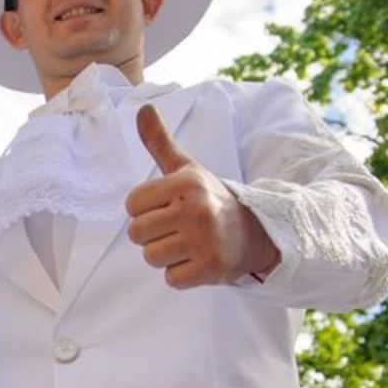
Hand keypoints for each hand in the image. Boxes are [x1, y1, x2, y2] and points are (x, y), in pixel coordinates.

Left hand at [124, 104, 279, 288]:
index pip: (131, 205)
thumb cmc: (209, 199)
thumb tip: (142, 108)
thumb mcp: (186, 169)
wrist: (255, 232)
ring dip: (165, 256)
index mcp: (185, 183)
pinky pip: (171, 279)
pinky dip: (181, 274)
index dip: (144, 210)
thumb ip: (159, 142)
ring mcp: (205, 240)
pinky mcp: (211, 268)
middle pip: (137, 233)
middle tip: (178, 228)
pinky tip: (198, 260)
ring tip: (187, 244)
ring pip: (151, 257)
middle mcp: (196, 209)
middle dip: (153, 234)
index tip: (167, 207)